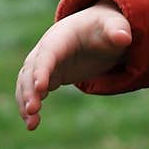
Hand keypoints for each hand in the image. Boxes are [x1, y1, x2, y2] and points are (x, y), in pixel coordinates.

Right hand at [16, 0, 130, 130]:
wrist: (100, 29)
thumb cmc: (107, 26)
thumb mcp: (115, 25)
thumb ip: (118, 30)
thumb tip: (123, 37)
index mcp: (62, 34)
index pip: (48, 52)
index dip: (43, 68)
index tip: (40, 87)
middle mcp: (48, 47)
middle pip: (32, 68)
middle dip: (29, 89)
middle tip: (33, 110)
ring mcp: (45, 62)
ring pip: (26, 81)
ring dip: (25, 101)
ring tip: (32, 124)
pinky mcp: (49, 75)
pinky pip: (31, 90)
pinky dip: (28, 105)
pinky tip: (32, 124)